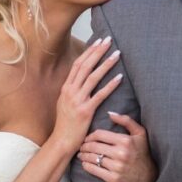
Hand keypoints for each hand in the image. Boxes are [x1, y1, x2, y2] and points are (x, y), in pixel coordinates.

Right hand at [51, 39, 122, 155]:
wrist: (61, 141)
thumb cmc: (65, 123)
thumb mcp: (64, 103)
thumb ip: (72, 90)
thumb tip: (81, 79)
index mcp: (66, 88)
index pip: (78, 64)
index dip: (88, 52)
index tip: (98, 41)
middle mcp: (70, 91)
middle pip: (85, 66)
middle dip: (98, 52)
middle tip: (109, 41)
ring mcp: (77, 100)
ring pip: (93, 77)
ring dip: (106, 64)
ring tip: (117, 54)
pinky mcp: (86, 111)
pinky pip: (100, 95)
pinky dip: (110, 85)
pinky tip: (119, 77)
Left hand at [78, 112, 156, 181]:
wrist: (147, 177)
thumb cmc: (142, 152)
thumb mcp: (140, 133)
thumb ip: (126, 121)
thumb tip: (110, 113)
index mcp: (125, 141)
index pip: (100, 134)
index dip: (90, 136)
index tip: (87, 138)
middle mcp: (121, 154)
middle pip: (94, 146)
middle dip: (84, 146)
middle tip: (81, 146)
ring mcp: (117, 167)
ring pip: (93, 158)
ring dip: (84, 155)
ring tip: (81, 154)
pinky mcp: (113, 179)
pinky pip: (94, 170)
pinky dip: (87, 166)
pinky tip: (85, 163)